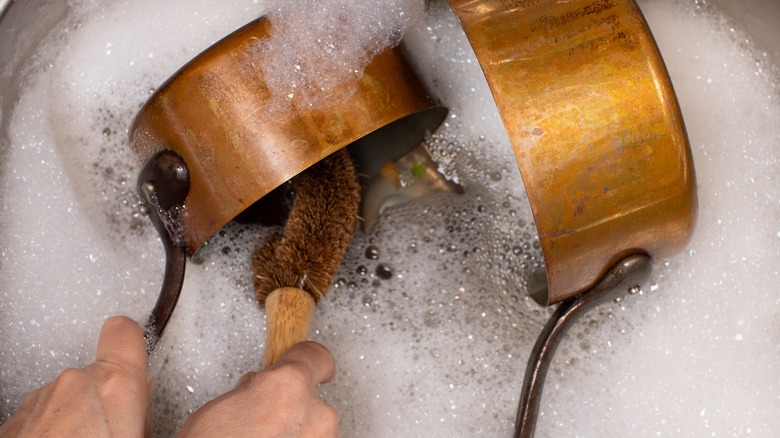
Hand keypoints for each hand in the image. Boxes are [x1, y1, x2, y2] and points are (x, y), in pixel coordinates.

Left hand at [0, 316, 151, 437]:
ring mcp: (39, 402)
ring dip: (78, 417)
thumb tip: (149, 398)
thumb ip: (148, 408)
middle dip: (107, 399)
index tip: (136, 348)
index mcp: (114, 385)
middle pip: (98, 375)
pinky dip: (52, 432)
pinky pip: (42, 416)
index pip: (124, 331)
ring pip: (68, 397)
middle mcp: (73, 385)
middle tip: (116, 430)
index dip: (132, 339)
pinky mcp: (14, 422)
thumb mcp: (143, 436)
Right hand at [179, 341, 337, 437]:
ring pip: (313, 430)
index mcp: (288, 386)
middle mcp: (315, 414)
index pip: (316, 356)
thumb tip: (257, 389)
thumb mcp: (219, 410)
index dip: (307, 358)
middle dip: (291, 407)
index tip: (306, 360)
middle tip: (261, 422)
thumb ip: (250, 392)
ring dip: (294, 434)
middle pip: (312, 399)